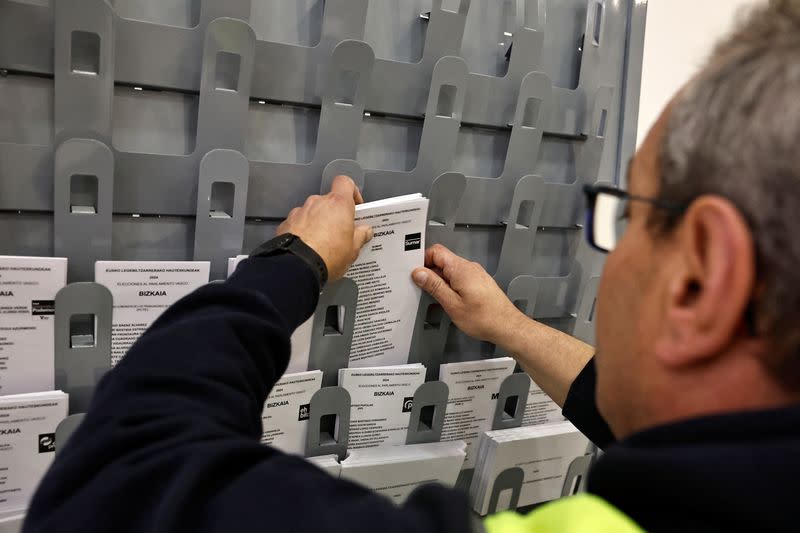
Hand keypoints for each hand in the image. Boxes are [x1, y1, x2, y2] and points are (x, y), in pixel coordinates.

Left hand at [277, 175, 373, 281]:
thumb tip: (364, 232)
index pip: (345, 183)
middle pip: (329, 201)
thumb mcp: (353, 250)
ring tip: (323, 243)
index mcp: (338, 204)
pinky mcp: (287, 223)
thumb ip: (360, 236)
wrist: (298, 268)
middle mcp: (318, 203)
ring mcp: (300, 212)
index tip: (355, 206)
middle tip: (341, 232)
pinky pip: (299, 223)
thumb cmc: (326, 256)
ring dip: (318, 222)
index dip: (352, 192)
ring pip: (313, 212)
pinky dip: (303, 231)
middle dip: (335, 214)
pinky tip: (308, 247)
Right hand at [412, 245, 526, 344]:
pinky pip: (458, 277)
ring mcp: (475, 274)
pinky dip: (449, 284)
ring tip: (435, 296)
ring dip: (439, 280)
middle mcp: (469, 267)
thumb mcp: (452, 304)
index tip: (414, 272)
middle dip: (429, 271)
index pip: (436, 251)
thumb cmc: (485, 318)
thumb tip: (419, 273)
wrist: (507, 326)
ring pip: (450, 269)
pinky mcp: (478, 282)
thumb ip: (434, 286)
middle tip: (421, 286)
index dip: (422, 260)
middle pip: (442, 260)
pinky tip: (448, 298)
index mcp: (461, 269)